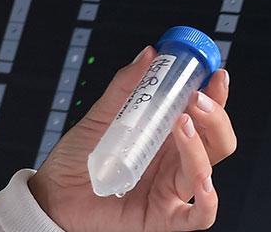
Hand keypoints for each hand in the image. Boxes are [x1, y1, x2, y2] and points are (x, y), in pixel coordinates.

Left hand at [27, 47, 236, 231]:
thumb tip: (148, 54)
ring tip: (182, 122)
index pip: (205, 115)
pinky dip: (208, 200)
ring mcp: (171, 189)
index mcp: (166, 136)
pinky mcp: (163, 216)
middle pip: (216, 141)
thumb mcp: (100, 116)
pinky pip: (199, 215)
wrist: (53, 194)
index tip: (215, 73)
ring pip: (206, 169)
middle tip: (195, 98)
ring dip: (201, 145)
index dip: (217, 95)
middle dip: (215, 117)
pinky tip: (202, 181)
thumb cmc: (78, 159)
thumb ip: (125, 87)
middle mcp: (174, 161)